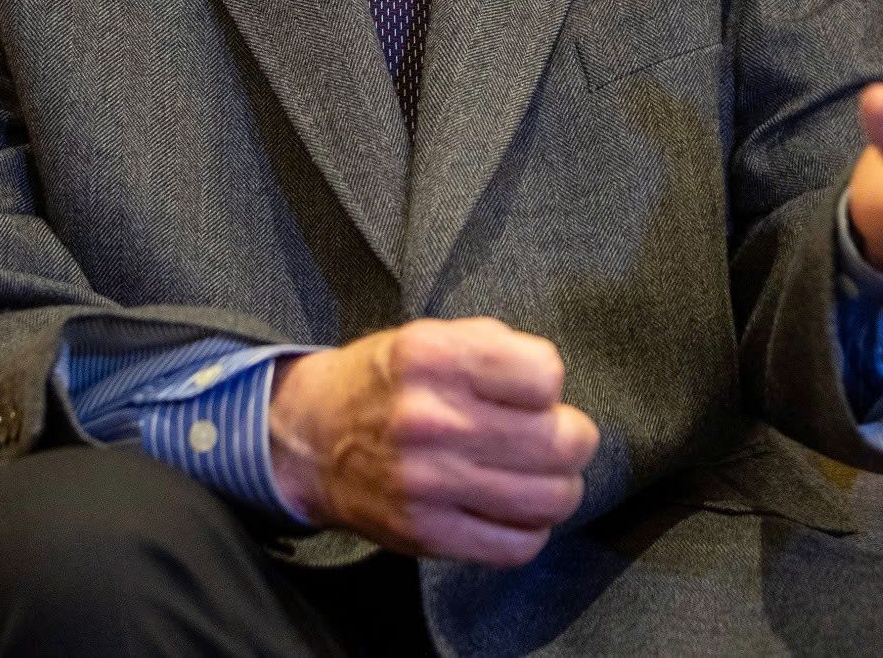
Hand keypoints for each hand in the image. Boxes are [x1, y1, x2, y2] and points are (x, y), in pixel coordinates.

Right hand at [267, 317, 599, 566]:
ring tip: (540, 475)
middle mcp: (431, 421)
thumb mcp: (430, 336)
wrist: (311, 439)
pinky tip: (512, 509)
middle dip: (571, 438)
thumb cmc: (386, 382)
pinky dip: (530, 530)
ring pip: (549, 499)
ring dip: (559, 487)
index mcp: (433, 358)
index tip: (530, 391)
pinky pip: (517, 546)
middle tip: (555, 437)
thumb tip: (555, 392)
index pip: (545, 375)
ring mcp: (428, 485)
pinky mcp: (427, 535)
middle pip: (559, 443)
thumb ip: (497, 349)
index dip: (547, 383)